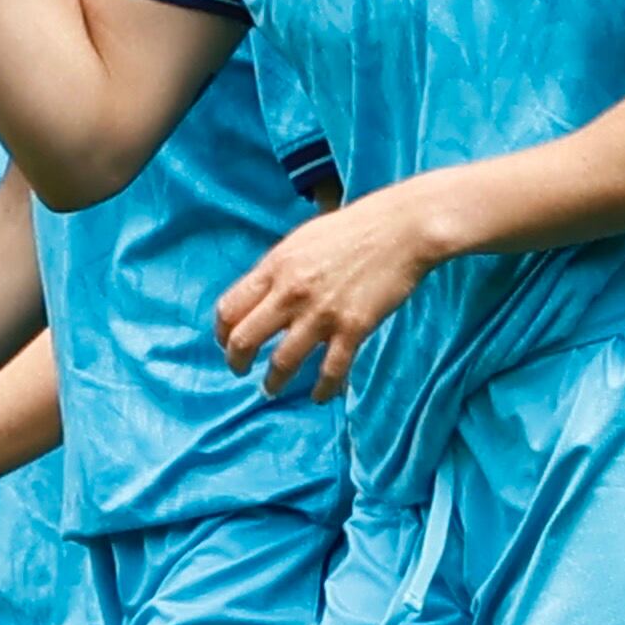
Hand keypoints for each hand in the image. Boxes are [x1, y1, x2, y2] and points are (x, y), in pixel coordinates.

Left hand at [217, 178, 452, 401]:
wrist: (402, 228)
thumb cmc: (355, 228)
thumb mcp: (303, 240)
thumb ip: (280, 269)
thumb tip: (263, 296)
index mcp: (276, 267)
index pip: (229, 308)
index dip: (222, 332)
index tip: (226, 342)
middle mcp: (291, 293)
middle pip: (245, 339)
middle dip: (237, 362)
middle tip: (240, 370)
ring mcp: (322, 313)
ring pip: (282, 362)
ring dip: (273, 382)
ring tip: (271, 389)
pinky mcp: (353, 328)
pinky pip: (330, 369)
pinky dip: (322, 389)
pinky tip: (320, 396)